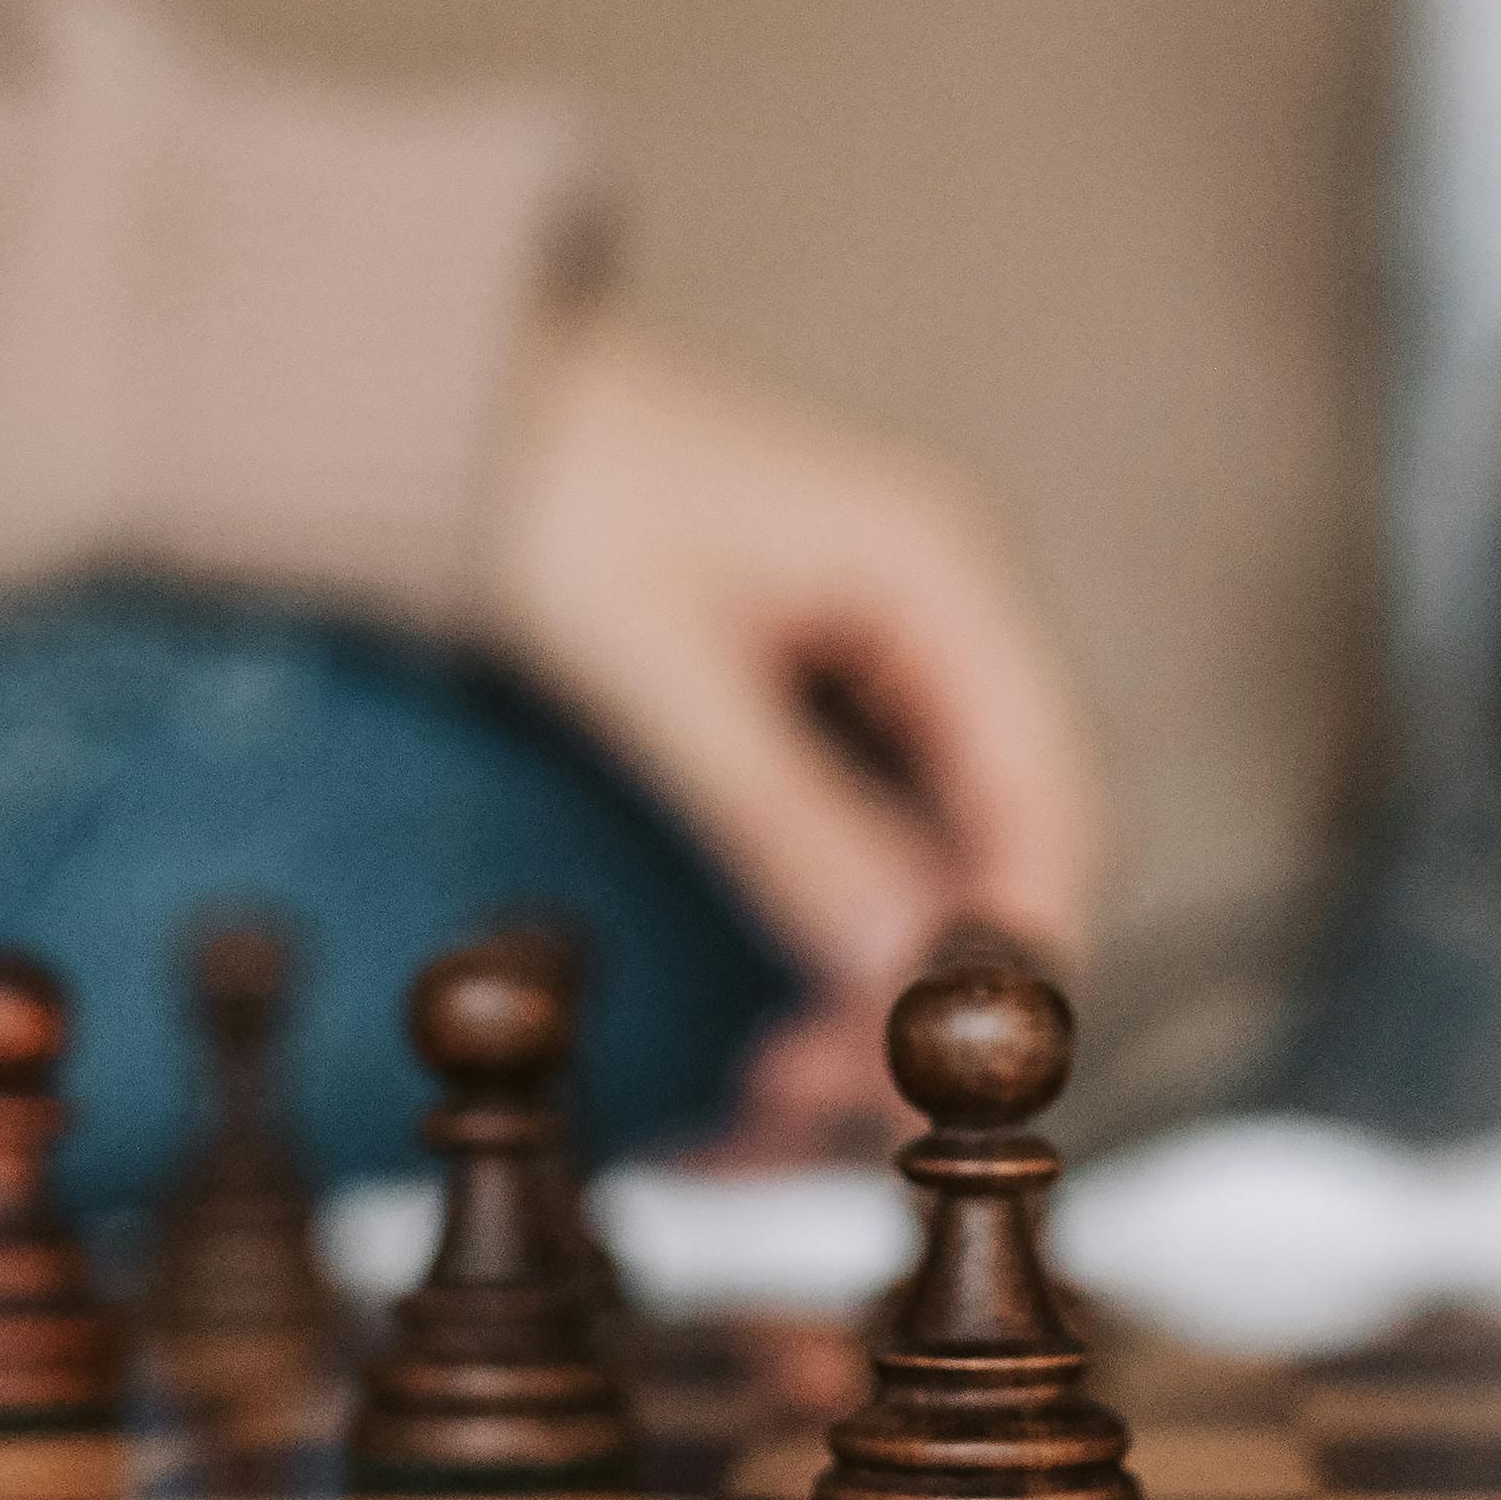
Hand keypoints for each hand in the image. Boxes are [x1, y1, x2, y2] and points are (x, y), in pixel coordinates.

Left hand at [485, 306, 1108, 1151]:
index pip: (1052, 794)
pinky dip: (846, 925)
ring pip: (952, 847)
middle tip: (824, 1099)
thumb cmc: (549, 489)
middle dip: (941, 982)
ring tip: (777, 1084)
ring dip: (887, 970)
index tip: (933, 1067)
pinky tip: (776, 1007)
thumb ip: (786, 817)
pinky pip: (885, 828)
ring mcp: (900, 645)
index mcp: (945, 572)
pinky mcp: (837, 683)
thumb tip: (894, 970)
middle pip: (1021, 835)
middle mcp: (951, 609)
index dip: (1018, 946)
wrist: (448, 400)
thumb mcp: (659, 670)